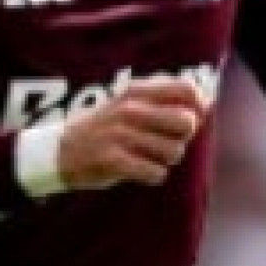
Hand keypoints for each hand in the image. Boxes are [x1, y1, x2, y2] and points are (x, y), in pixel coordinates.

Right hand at [56, 74, 210, 189]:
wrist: (59, 152)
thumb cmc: (106, 128)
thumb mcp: (130, 104)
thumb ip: (165, 101)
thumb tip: (206, 103)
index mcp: (136, 91)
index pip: (187, 89)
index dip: (198, 106)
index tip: (190, 117)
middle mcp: (129, 109)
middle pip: (187, 123)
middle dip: (182, 138)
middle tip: (163, 142)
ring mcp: (121, 134)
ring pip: (175, 152)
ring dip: (165, 160)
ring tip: (145, 156)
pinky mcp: (114, 161)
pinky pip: (157, 173)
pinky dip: (153, 175)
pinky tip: (138, 170)